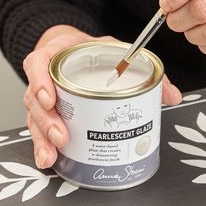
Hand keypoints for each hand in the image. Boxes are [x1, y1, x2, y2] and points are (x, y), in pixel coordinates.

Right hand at [23, 25, 180, 169]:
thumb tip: (171, 95)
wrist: (72, 49)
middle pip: (35, 100)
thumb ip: (141, 67)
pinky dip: (42, 145)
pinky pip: (39, 128)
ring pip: (35, 118)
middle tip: (62, 136)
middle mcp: (45, 78)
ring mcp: (43, 96)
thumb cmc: (88, 49)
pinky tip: (49, 158)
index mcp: (56, 56)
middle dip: (47, 121)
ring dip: (43, 138)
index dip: (39, 81)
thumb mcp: (112, 48)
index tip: (50, 99)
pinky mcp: (47, 111)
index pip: (37, 64)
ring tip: (54, 153)